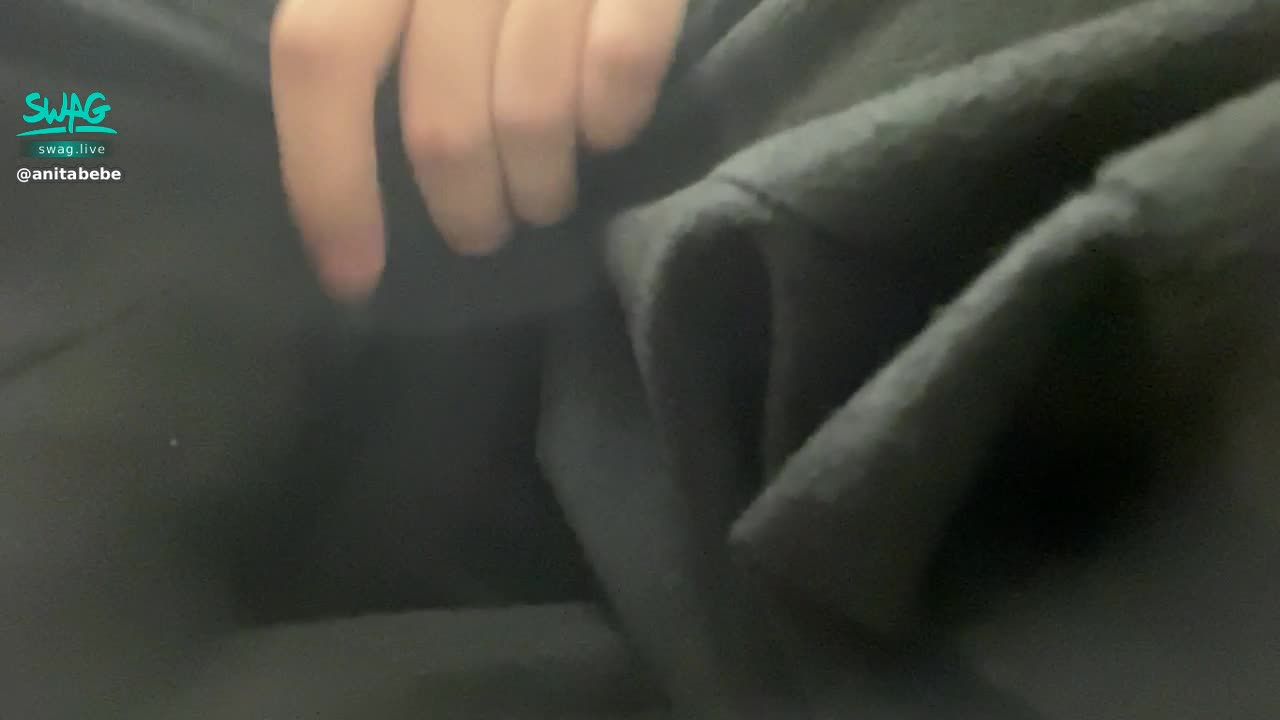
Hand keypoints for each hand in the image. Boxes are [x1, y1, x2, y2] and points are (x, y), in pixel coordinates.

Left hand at [269, 0, 687, 301]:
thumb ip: (357, 11)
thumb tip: (328, 129)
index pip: (319, 61)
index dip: (326, 182)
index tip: (350, 276)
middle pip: (441, 124)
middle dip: (461, 209)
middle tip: (478, 233)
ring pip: (532, 117)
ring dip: (538, 187)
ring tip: (542, 199)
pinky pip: (623, 68)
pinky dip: (614, 121)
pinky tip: (610, 134)